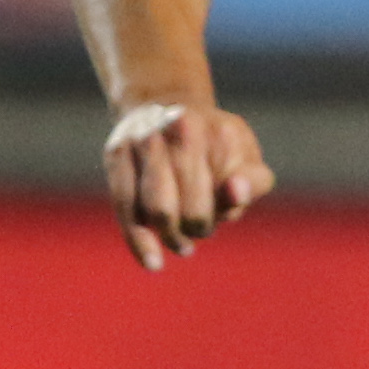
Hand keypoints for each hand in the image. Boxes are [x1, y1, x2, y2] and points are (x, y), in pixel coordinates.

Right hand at [101, 98, 276, 272]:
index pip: (218, 193)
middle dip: (196, 227)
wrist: (165, 106)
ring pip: (156, 211)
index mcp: (212, 130)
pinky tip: (153, 263)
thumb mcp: (244, 157)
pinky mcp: (116, 154)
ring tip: (183, 244)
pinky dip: (139, 242)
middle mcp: (173, 128)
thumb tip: (237, 192)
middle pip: (189, 206)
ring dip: (171, 236)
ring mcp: (141, 139)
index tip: (222, 215)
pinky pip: (125, 209)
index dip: (221, 213)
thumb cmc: (214, 145)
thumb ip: (253, 180)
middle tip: (200, 228)